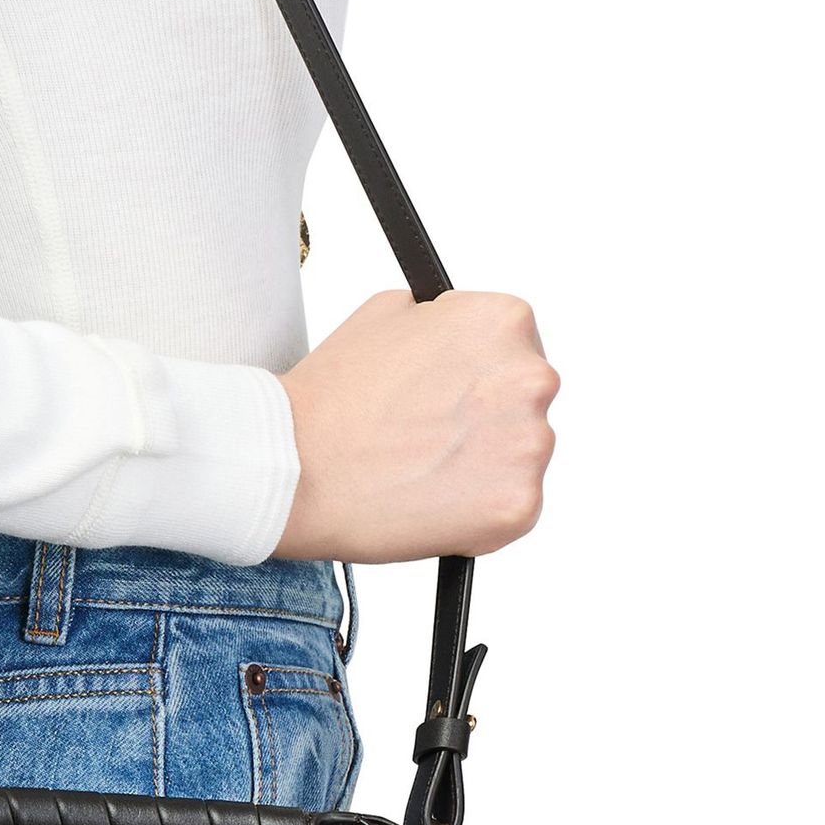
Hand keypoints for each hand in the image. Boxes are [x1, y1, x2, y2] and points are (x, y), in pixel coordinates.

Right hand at [273, 289, 559, 562]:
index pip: (516, 344)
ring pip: (521, 456)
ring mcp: (530, 446)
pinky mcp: (519, 506)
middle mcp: (531, 377)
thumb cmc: (329, 398)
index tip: (448, 393)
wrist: (294, 470)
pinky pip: (512, 507)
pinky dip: (478, 512)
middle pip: (524, 401)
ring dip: (484, 465)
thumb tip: (462, 340)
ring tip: (422, 470)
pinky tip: (431, 502)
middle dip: (485, 418)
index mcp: (504, 322)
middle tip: (430, 436)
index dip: (475, 371)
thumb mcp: (385, 313)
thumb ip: (443, 321)